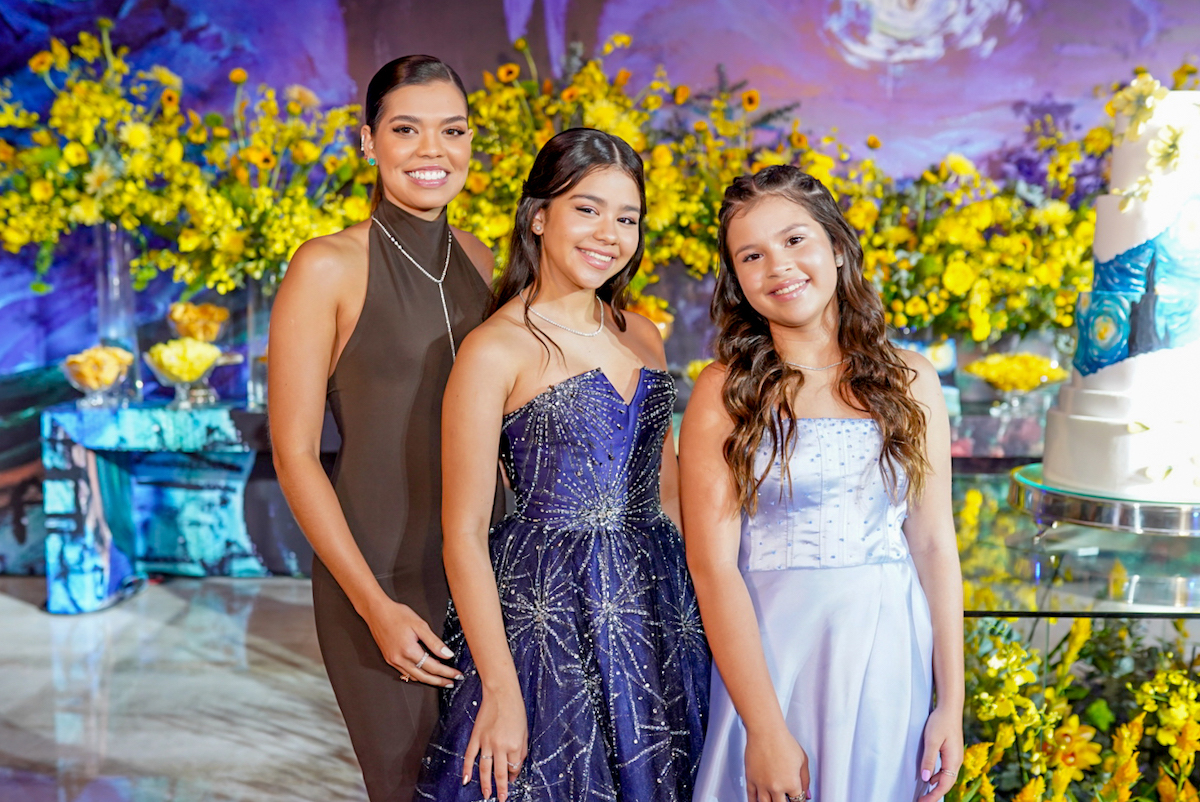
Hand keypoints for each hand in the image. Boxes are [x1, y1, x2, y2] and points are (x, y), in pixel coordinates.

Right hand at [362, 598, 460, 686]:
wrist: (376, 611)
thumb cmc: (397, 614)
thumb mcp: (420, 625)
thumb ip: (434, 642)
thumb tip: (448, 654)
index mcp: (409, 651)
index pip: (433, 667)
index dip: (447, 672)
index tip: (457, 675)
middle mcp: (400, 659)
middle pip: (424, 677)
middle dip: (440, 681)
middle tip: (452, 683)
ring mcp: (393, 661)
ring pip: (414, 677)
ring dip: (429, 680)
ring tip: (441, 680)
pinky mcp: (389, 659)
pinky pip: (405, 673)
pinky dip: (417, 676)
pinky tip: (424, 673)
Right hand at [463, 683, 527, 801]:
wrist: (501, 693)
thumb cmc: (516, 710)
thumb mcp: (525, 731)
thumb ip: (521, 750)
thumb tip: (515, 767)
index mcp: (515, 744)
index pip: (514, 767)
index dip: (513, 775)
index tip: (512, 778)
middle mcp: (500, 745)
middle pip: (500, 773)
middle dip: (501, 788)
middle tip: (501, 799)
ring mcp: (486, 742)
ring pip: (484, 768)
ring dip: (485, 784)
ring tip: (486, 795)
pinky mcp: (476, 736)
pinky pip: (470, 756)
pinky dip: (467, 769)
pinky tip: (466, 780)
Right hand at [745, 726, 809, 801]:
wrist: (765, 731)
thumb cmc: (784, 741)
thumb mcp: (803, 760)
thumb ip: (806, 780)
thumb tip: (807, 795)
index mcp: (792, 783)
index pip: (797, 801)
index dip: (799, 800)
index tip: (797, 798)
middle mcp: (777, 787)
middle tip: (785, 798)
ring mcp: (762, 784)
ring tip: (773, 800)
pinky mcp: (751, 779)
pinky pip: (751, 797)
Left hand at [919, 704, 963, 801]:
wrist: (950, 707)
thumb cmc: (940, 722)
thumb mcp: (931, 740)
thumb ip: (929, 760)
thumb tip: (926, 779)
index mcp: (953, 760)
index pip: (944, 784)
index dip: (934, 795)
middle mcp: (957, 761)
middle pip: (947, 783)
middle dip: (935, 794)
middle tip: (922, 801)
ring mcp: (955, 757)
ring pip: (947, 777)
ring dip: (937, 786)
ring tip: (925, 794)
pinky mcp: (951, 752)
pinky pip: (946, 770)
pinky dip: (938, 777)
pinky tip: (930, 778)